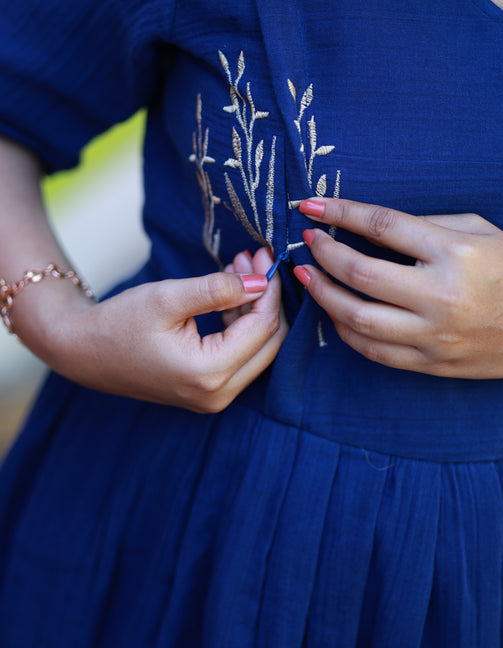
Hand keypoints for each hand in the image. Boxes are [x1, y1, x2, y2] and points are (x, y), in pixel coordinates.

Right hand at [39, 247, 287, 411]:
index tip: (262, 256)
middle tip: (255, 260)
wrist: (82, 350)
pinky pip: (239, 355)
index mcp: (209, 374)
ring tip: (239, 268)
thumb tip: (259, 281)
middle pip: (268, 343)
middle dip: (266, 299)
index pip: (262, 328)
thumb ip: (218, 289)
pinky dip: (240, 323)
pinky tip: (230, 293)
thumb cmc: (119, 322)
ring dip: (253, 308)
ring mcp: (213, 397)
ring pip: (257, 349)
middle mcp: (217, 394)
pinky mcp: (207, 390)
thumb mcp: (168, 298)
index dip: (268, 290)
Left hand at [295, 198, 502, 378]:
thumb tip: (368, 226)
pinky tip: (335, 312)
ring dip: (323, 294)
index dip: (340, 213)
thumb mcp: (478, 230)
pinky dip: (345, 330)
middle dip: (323, 255)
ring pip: (357, 318)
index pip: (383, 226)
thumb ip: (424, 225)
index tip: (312, 206)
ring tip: (308, 276)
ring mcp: (433, 335)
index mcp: (454, 253)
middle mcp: (440, 295)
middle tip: (308, 242)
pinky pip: (372, 350)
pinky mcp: (429, 364)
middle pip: (361, 273)